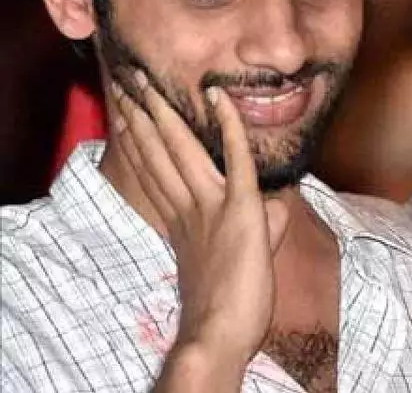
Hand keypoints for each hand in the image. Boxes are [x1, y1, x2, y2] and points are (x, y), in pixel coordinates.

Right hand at [110, 71, 289, 375]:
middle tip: (126, 83)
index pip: (158, 170)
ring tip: (145, 83)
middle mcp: (192, 207)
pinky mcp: (240, 209)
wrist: (222, 333)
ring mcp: (212, 206)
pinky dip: (229, 126)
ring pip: (182, 149)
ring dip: (164, 112)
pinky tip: (219, 98)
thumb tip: (280, 203)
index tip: (127, 114)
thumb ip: (267, 222)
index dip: (141, 141)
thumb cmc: (236, 304)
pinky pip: (236, 159)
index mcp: (185, 219)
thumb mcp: (254, 253)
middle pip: (160, 152)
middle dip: (142, 115)